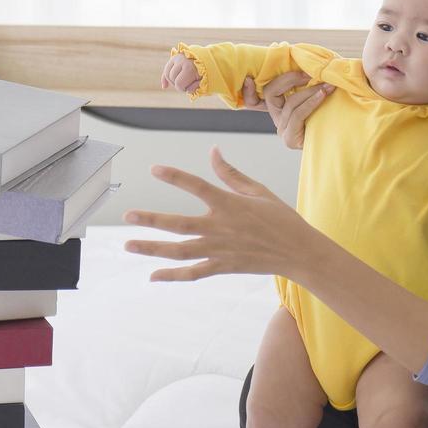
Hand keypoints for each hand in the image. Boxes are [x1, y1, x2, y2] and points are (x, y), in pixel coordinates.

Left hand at [122, 147, 325, 281]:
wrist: (299, 252)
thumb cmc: (281, 218)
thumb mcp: (257, 191)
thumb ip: (230, 173)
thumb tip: (212, 151)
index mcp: (230, 204)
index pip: (197, 186)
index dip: (175, 177)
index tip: (154, 169)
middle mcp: (221, 228)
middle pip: (179, 224)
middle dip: (151, 220)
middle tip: (127, 216)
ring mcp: (220, 250)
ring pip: (180, 250)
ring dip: (152, 248)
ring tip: (128, 244)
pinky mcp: (223, 267)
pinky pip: (193, 273)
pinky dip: (172, 276)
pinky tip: (152, 276)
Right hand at [160, 53, 202, 93]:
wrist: (208, 57)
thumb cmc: (206, 71)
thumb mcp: (204, 80)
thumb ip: (195, 87)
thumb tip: (187, 91)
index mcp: (189, 68)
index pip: (178, 83)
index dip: (182, 89)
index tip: (188, 89)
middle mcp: (181, 61)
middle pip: (171, 78)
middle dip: (176, 84)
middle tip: (185, 86)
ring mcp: (177, 58)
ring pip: (167, 73)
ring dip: (171, 81)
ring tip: (179, 84)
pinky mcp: (174, 57)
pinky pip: (166, 69)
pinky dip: (164, 78)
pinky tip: (165, 86)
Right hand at [241, 72, 333, 149]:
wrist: (336, 142)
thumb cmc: (328, 117)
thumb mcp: (315, 97)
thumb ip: (307, 85)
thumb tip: (310, 63)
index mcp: (278, 108)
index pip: (254, 99)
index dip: (248, 91)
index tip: (249, 78)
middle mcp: (276, 118)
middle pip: (271, 93)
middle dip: (289, 78)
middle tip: (310, 72)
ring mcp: (282, 129)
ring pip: (290, 102)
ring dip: (310, 90)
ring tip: (327, 84)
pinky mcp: (290, 138)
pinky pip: (298, 114)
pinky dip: (312, 101)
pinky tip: (323, 94)